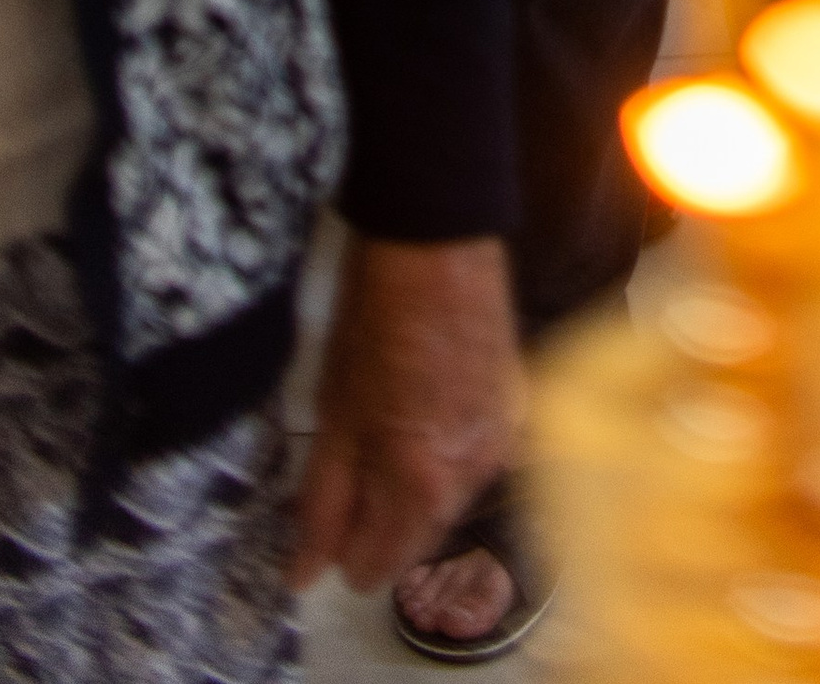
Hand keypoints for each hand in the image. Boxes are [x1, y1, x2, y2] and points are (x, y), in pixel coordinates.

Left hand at [291, 234, 519, 595]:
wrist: (440, 242)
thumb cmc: (375, 322)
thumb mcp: (335, 416)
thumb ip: (322, 504)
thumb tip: (303, 577)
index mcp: (422, 485)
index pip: (376, 566)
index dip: (340, 545)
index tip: (325, 510)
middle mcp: (473, 476)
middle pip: (416, 537)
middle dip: (380, 517)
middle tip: (351, 465)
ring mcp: (502, 441)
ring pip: (448, 500)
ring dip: (415, 485)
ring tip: (389, 426)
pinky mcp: (517, 407)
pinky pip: (475, 460)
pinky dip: (448, 452)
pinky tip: (427, 408)